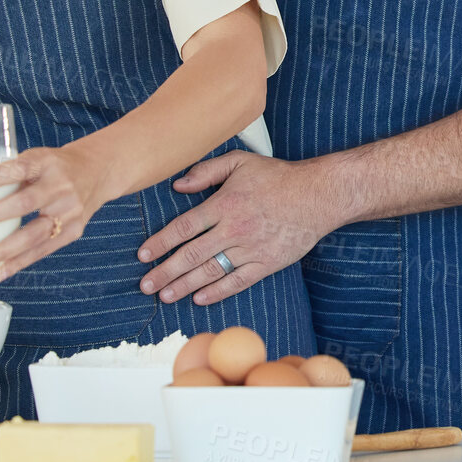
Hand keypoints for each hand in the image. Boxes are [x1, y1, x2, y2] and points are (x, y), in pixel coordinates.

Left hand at [0, 144, 110, 281]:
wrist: (98, 172)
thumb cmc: (56, 166)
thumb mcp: (38, 159)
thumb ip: (11, 175)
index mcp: (47, 163)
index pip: (17, 169)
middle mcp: (60, 186)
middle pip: (25, 203)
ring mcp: (69, 210)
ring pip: (35, 233)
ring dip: (4, 249)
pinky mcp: (73, 230)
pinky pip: (44, 249)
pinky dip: (20, 262)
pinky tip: (0, 272)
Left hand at [136, 151, 339, 306]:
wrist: (318, 195)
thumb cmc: (277, 176)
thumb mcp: (240, 162)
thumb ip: (206, 171)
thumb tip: (178, 185)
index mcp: (224, 204)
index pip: (183, 228)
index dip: (160, 243)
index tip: (143, 255)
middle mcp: (234, 229)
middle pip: (191, 255)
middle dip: (164, 272)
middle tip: (145, 285)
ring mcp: (251, 249)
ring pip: (210, 272)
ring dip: (184, 286)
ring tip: (164, 296)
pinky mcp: (266, 263)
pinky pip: (237, 282)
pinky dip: (217, 292)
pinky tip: (199, 299)